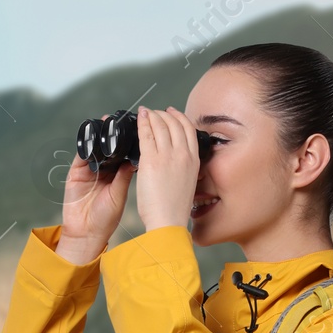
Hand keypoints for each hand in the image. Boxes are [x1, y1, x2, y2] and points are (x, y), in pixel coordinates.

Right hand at [58, 114, 132, 263]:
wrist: (86, 233)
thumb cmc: (106, 219)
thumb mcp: (119, 195)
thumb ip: (124, 175)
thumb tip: (134, 158)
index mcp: (117, 175)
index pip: (123, 153)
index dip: (129, 142)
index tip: (137, 129)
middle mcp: (104, 171)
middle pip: (109, 147)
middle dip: (113, 135)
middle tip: (119, 121)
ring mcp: (89, 171)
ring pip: (95, 148)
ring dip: (99, 137)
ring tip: (105, 124)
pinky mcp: (75, 173)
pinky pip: (80, 156)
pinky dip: (85, 146)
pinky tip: (91, 139)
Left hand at [133, 106, 200, 231]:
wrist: (168, 220)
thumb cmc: (174, 208)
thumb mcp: (188, 182)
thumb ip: (184, 168)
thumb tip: (177, 161)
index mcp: (194, 160)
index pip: (189, 129)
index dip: (179, 117)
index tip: (172, 112)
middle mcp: (183, 154)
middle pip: (174, 123)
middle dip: (163, 114)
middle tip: (154, 112)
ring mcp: (167, 156)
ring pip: (160, 125)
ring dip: (152, 115)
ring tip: (145, 112)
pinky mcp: (151, 160)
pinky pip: (146, 134)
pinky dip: (143, 123)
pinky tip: (139, 118)